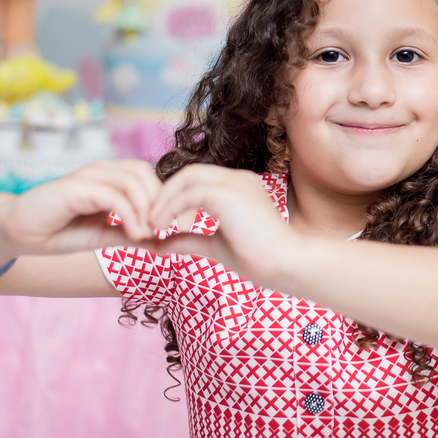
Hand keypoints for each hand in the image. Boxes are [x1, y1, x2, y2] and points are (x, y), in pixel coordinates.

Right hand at [0, 160, 163, 255]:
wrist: (17, 233)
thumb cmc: (57, 232)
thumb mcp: (102, 236)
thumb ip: (128, 235)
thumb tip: (161, 242)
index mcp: (107, 177)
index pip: (146, 175)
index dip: (161, 198)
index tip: (165, 228)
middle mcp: (99, 171)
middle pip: (143, 172)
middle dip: (157, 200)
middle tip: (160, 230)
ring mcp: (86, 176)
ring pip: (132, 180)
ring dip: (146, 209)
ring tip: (147, 234)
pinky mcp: (75, 187)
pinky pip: (113, 195)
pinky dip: (130, 215)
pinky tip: (135, 235)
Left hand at [149, 164, 293, 288]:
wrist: (288, 264)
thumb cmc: (261, 259)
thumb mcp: (215, 246)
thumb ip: (188, 240)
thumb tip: (158, 246)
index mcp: (239, 188)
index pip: (197, 179)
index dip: (174, 196)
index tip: (158, 220)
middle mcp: (237, 179)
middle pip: (189, 173)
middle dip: (164, 194)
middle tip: (149, 220)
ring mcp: (234, 183)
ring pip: (186, 178)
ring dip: (164, 200)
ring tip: (151, 225)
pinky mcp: (229, 194)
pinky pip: (189, 192)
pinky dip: (170, 207)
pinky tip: (161, 227)